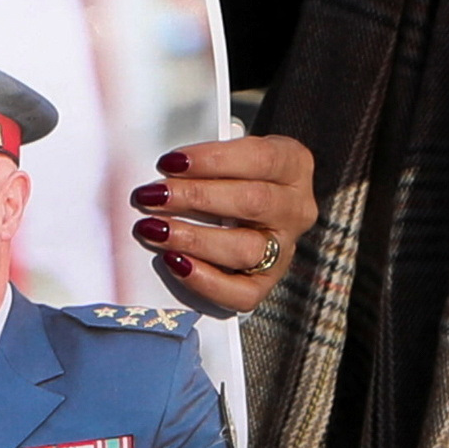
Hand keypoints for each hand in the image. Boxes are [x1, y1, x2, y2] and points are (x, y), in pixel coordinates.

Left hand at [136, 132, 315, 315]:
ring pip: (247, 248)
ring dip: (194, 239)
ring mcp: (284, 248)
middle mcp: (295, 208)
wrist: (240, 209)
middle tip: (153, 195)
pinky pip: (242, 292)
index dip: (214, 159)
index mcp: (292, 164)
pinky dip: (205, 280)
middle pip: (254, 202)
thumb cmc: (226, 175)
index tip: (171, 162)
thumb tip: (164, 168)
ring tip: (154, 229)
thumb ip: (200, 157)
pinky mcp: (266, 282)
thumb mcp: (222, 155)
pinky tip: (175, 262)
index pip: (261, 159)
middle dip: (196, 198)